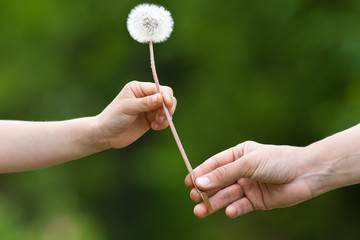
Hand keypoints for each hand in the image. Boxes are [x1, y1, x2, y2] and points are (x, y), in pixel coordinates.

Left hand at [96, 81, 175, 147]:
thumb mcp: (128, 108)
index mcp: (138, 88)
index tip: (167, 105)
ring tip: (156, 123)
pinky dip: (163, 123)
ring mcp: (149, 108)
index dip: (165, 96)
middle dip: (167, 107)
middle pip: (167, 97)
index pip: (159, 88)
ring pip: (168, 108)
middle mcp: (145, 96)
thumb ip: (145, 103)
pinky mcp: (151, 119)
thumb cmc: (113, 118)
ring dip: (166, 116)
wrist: (106, 135)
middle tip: (160, 117)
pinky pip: (165, 119)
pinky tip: (154, 127)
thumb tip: (160, 98)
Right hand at [185, 141, 313, 217]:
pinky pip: (241, 206)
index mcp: (238, 155)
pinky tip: (229, 211)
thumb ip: (223, 174)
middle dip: (206, 191)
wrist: (305, 174)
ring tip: (200, 211)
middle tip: (195, 198)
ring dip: (215, 203)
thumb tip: (200, 182)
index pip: (214, 164)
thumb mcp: (247, 164)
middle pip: (218, 182)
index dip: (200, 173)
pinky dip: (234, 209)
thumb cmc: (277, 161)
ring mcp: (248, 186)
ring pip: (227, 195)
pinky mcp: (257, 201)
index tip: (188, 182)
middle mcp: (241, 171)